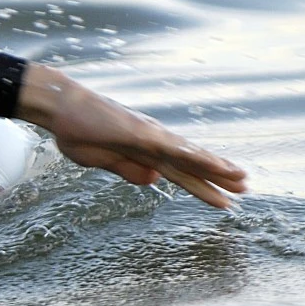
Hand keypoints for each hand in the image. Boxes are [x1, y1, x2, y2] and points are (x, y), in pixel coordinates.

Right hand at [15, 64, 247, 209]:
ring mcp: (148, 136)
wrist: (59, 108)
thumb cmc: (76, 130)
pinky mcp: (140, 133)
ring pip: (188, 156)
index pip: (179, 171)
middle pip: (191, 163)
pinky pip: (171, 148)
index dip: (201, 184)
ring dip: (215, 167)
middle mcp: (153, 141)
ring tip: (240, 179)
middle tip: (245, 188)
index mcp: (143, 151)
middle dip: (218, 177)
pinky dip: (193, 156)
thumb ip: (127, 169)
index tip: (223, 197)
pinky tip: (211, 164)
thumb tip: (153, 180)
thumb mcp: (102, 160)